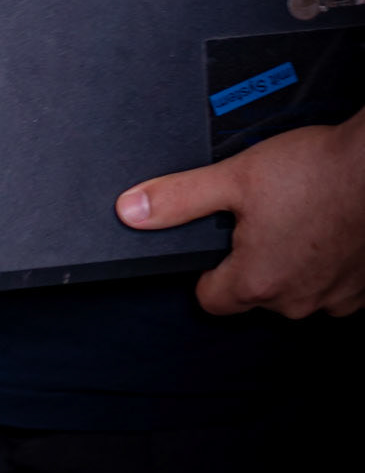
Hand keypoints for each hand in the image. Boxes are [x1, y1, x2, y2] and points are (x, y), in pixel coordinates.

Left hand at [116, 117, 364, 317]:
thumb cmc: (315, 171)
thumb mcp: (233, 176)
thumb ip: (178, 199)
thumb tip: (131, 211)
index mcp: (256, 282)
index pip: (210, 299)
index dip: (204, 269)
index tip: (214, 242)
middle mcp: (296, 301)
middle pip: (253, 294)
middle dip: (249, 260)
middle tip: (258, 215)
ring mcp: (334, 299)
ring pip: (294, 289)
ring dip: (289, 261)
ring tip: (295, 214)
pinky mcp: (363, 290)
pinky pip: (330, 284)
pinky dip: (323, 262)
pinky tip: (324, 226)